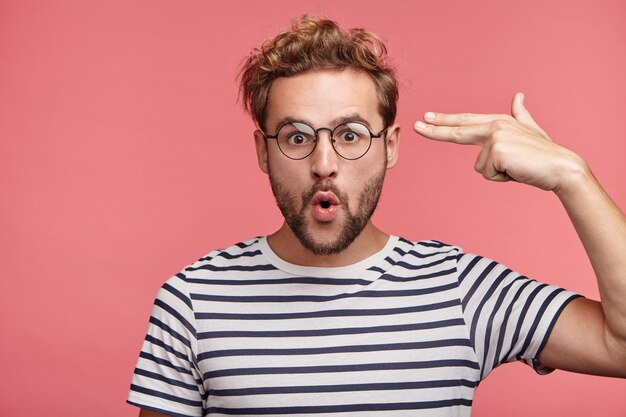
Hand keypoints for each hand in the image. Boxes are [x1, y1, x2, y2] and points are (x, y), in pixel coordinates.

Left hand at [414, 93, 587, 193]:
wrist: (561, 167)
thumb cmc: (544, 154)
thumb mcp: (530, 130)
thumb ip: (520, 114)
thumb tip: (517, 96)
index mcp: (498, 122)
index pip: (465, 121)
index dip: (444, 120)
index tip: (426, 118)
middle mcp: (494, 126)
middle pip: (458, 131)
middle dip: (434, 130)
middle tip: (415, 126)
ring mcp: (495, 137)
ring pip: (480, 166)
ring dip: (498, 173)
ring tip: (517, 167)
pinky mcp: (497, 151)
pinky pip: (488, 173)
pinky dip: (502, 178)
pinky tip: (517, 170)